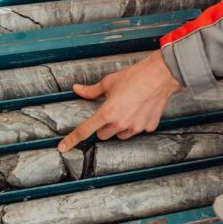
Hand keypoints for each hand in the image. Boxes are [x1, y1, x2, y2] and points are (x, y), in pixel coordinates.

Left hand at [58, 50, 180, 151]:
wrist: (159, 76)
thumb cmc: (134, 77)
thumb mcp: (109, 82)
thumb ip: (91, 90)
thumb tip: (78, 89)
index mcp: (107, 113)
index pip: (84, 130)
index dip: (71, 140)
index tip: (63, 148)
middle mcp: (120, 124)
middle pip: (103, 134)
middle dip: (104, 126)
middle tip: (111, 112)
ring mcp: (135, 127)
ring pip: (120, 135)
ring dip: (120, 127)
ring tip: (127, 109)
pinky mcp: (148, 127)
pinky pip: (138, 130)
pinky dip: (137, 123)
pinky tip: (140, 109)